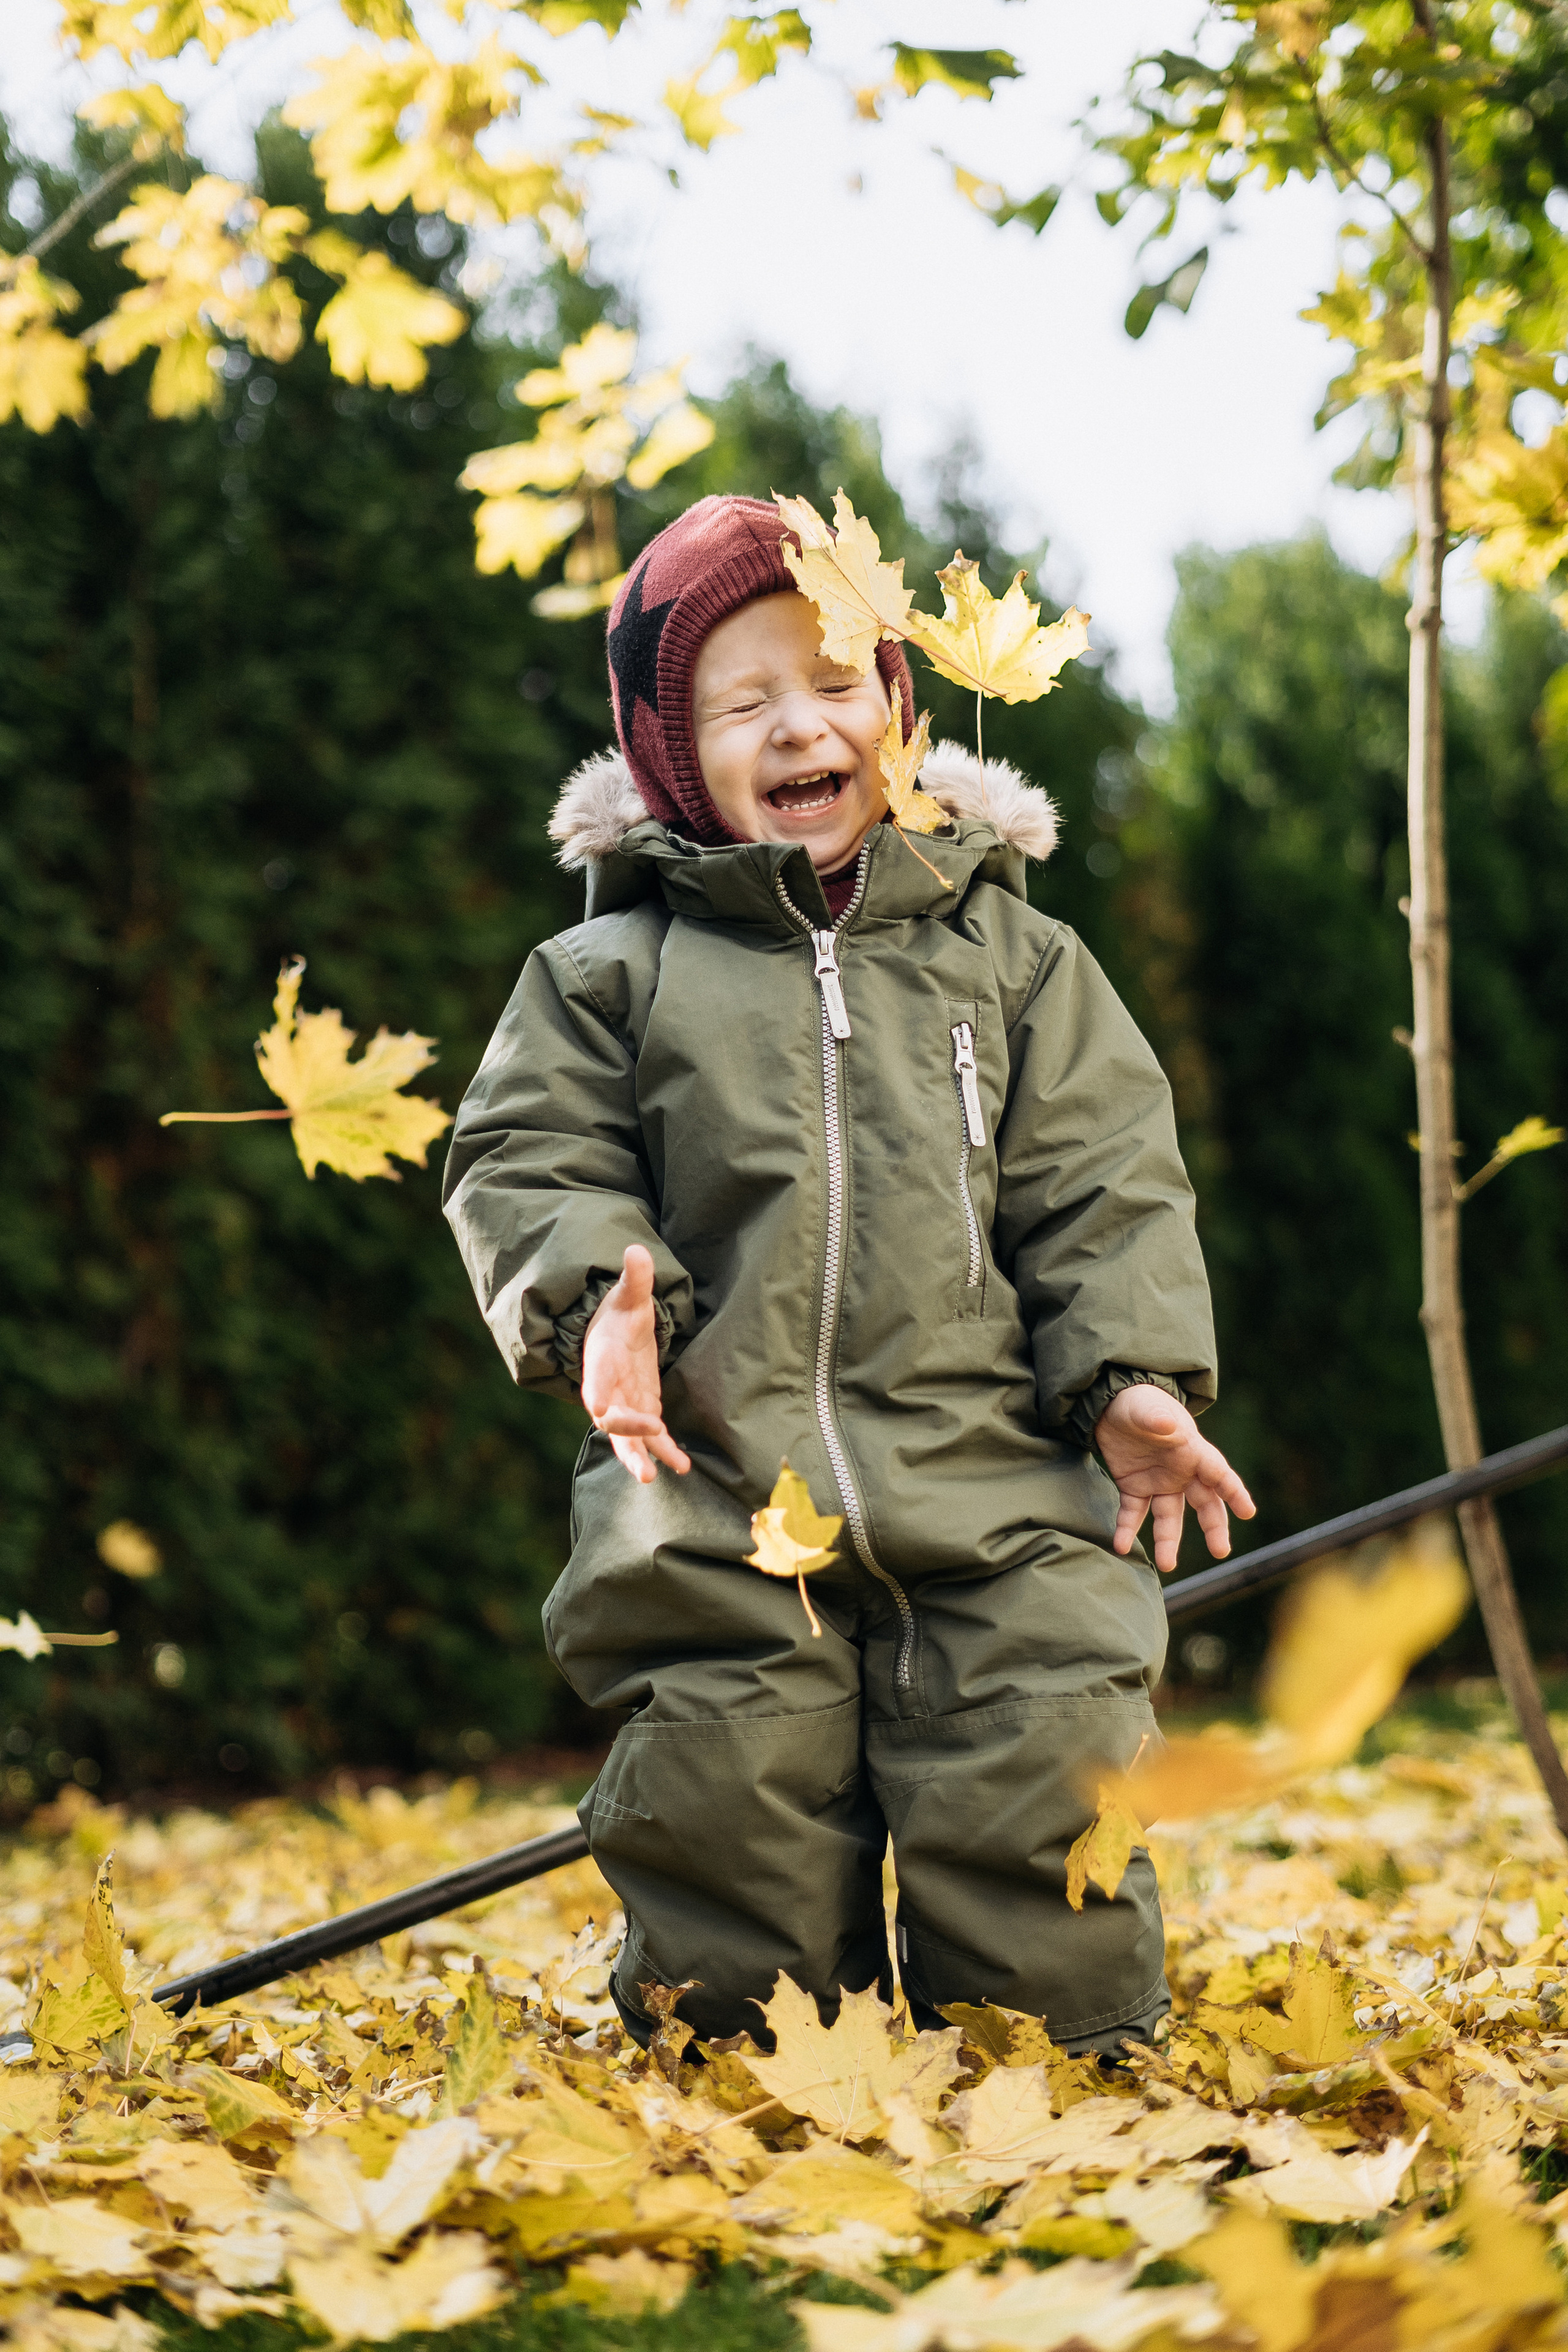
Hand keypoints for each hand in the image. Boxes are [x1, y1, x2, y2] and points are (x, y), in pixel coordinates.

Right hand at [580, 1244, 691, 1485]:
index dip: (605, 1400)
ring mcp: (625, 1406)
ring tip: (654, 1478)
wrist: (614, 1332)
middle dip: (626, 1440)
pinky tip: (683, 1466)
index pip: (598, 1387)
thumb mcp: (629, 1296)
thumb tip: (636, 1249)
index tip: (611, 1410)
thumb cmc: (619, 1314)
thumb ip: (634, 1279)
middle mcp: (608, 1392)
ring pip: (628, 1440)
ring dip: (640, 1458)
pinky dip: (664, 1451)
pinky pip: (651, 1438)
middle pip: (611, 1423)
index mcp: (600, 1365)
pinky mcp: (643, 1412)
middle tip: (645, 1459)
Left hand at [1094, 1384, 1253, 1573]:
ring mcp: (1159, 1482)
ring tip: (1166, 1565)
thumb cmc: (1139, 1401)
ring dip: (1167, 1541)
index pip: (1219, 1473)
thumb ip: (1157, 1418)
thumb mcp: (1146, 1407)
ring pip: (1169, 1517)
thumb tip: (1167, 1425)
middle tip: (1221, 1551)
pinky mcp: (1134, 1487)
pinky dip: (1127, 1529)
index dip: (1234, 1491)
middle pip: (1205, 1504)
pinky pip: (1133, 1513)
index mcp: (1192, 1450)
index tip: (1248, 1511)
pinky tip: (1121, 1545)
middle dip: (1214, 1527)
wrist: (1112, 1403)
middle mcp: (1181, 1472)